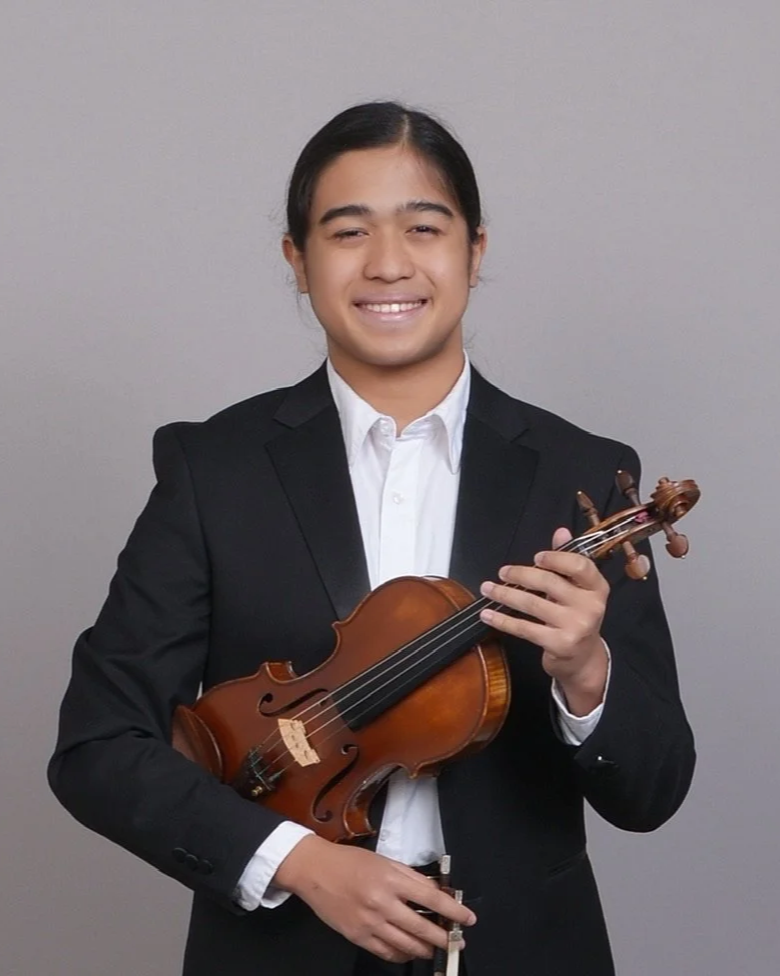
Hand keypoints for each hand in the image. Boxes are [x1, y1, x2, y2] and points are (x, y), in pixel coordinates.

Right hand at [273, 835, 474, 963]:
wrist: (315, 871)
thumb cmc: (350, 862)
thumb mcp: (385, 861)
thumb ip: (410, 877)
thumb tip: (435, 892)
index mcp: (390, 879)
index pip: (431, 899)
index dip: (453, 910)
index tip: (467, 918)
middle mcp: (382, 903)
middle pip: (422, 928)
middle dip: (444, 937)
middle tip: (456, 941)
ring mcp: (369, 923)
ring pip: (407, 945)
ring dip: (426, 949)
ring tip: (434, 948)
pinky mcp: (358, 937)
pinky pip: (387, 953)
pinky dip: (402, 955)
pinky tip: (409, 952)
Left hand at [479, 527, 609, 714]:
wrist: (583, 659)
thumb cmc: (576, 616)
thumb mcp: (578, 589)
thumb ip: (567, 561)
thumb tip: (561, 532)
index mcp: (597, 587)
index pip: (580, 565)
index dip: (556, 558)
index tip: (536, 557)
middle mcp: (591, 606)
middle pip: (549, 582)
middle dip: (520, 575)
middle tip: (502, 572)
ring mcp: (576, 626)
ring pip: (532, 604)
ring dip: (505, 595)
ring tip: (488, 589)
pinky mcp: (560, 644)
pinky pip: (525, 628)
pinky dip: (503, 620)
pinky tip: (488, 614)